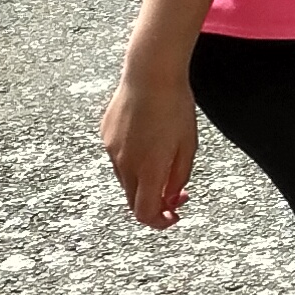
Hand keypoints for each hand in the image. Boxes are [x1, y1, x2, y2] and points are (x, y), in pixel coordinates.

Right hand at [100, 70, 196, 227]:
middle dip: (154, 202)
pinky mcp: (106, 135)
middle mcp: (125, 164)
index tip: (172, 217)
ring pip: (126, 179)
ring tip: (164, 160)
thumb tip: (170, 198)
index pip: (145, 213)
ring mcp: (112, 149)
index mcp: (149, 169)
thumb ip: (178, 177)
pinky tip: (149, 139)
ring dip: (144, 180)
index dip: (159, 222)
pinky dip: (134, 160)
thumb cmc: (175, 106)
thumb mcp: (188, 146)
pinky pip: (118, 157)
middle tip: (175, 194)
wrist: (150, 73)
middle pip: (134, 200)